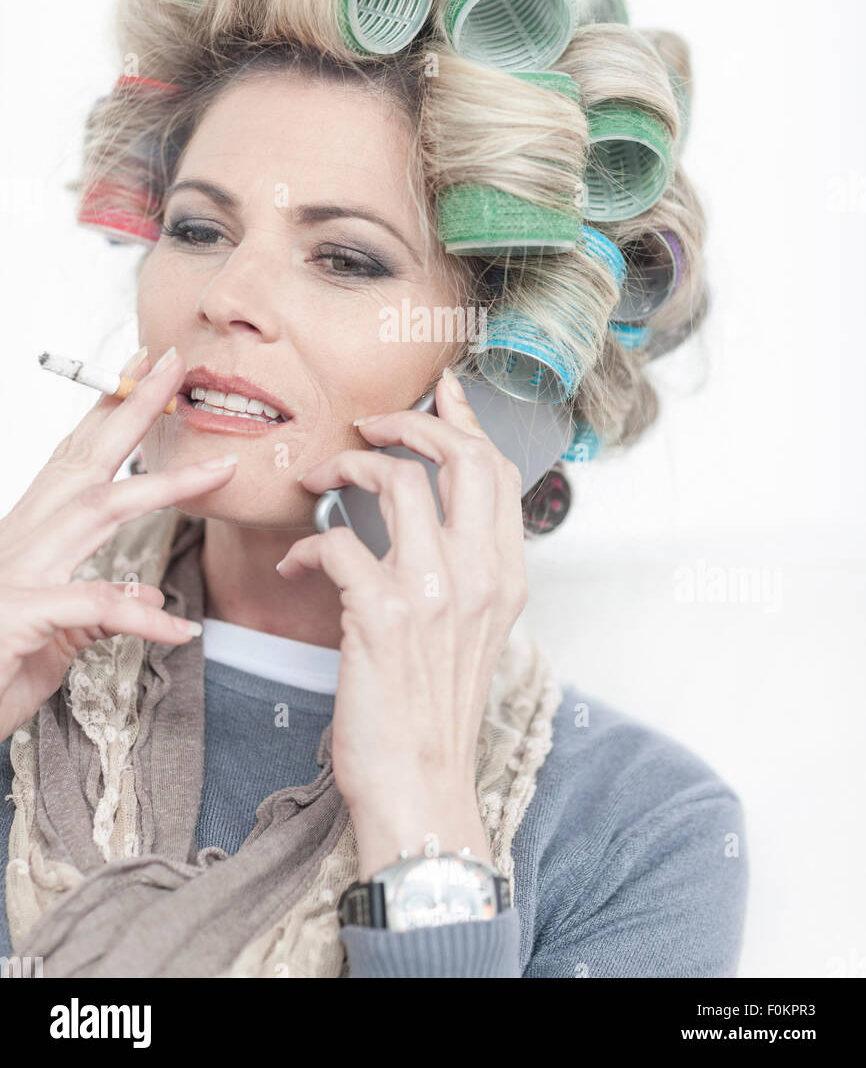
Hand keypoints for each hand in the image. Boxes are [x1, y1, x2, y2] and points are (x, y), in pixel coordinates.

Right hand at [0, 346, 238, 742]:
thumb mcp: (50, 643)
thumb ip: (92, 615)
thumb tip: (142, 594)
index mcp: (26, 543)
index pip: (70, 466)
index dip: (104, 417)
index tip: (137, 374)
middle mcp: (20, 546)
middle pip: (86, 463)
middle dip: (133, 410)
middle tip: (173, 363)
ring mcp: (18, 576)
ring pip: (99, 510)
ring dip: (164, 483)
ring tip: (220, 468)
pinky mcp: (20, 618)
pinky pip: (94, 607)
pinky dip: (140, 616)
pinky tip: (179, 628)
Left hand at [276, 366, 528, 875]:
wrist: (420, 788)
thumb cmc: (433, 712)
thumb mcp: (471, 632)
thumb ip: (463, 570)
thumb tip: (432, 516)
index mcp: (504, 577)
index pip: (498, 471)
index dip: (467, 421)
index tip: (441, 392)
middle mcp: (480, 576)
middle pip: (461, 457)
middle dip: (412, 422)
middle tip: (370, 422)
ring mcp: (435, 593)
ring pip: (399, 481)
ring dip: (348, 466)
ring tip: (318, 479)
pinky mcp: (382, 617)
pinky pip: (338, 541)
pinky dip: (307, 543)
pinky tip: (295, 565)